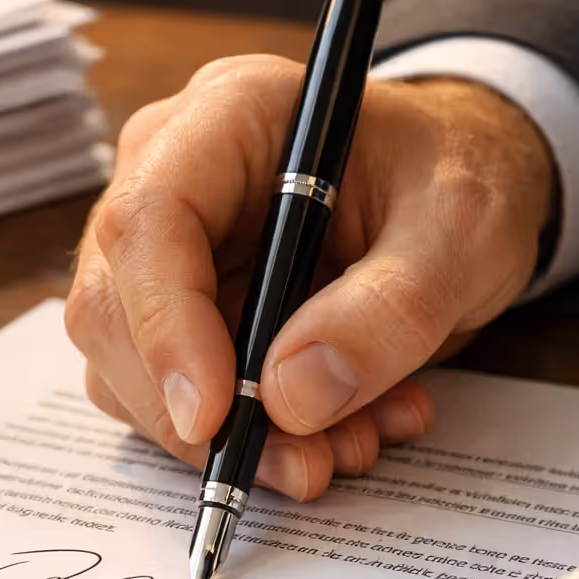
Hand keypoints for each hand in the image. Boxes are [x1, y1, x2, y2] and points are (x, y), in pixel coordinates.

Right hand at [65, 55, 553, 501]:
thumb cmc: (458, 179)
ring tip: (351, 442)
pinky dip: (248, 440)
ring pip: (131, 370)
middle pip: (116, 307)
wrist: (461, 194)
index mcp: (229, 115)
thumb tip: (289, 398)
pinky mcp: (175, 314)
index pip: (148, 218)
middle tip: (306, 463)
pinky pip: (175, 399)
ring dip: (232, 437)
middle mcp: (171, 175)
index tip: (215, 417)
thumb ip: (388, 310)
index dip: (165, 325)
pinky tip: (338, 429)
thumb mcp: (462, 232)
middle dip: (201, 411)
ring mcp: (164, 250)